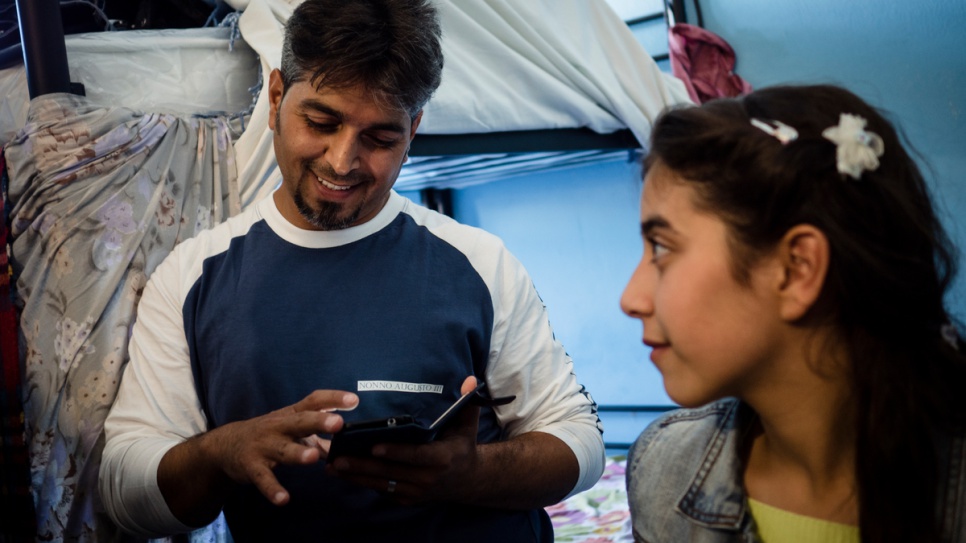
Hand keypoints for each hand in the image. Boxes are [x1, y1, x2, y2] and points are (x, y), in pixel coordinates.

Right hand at [170, 390, 357, 507]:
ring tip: (313, 456)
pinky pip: (264, 479)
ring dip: (298, 453)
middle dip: (319, 421)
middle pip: (300, 422)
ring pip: (283, 449)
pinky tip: (283, 499)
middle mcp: (278, 427)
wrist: (226, 446)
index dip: (333, 399)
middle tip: (338, 423)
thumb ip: (322, 435)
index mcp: (291, 415)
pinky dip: (272, 489)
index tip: (353, 400)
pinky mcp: (252, 466)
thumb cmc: (270, 435)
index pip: (313, 402)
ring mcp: (264, 446)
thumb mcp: (293, 429)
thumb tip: (351, 440)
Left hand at [324, 376, 480, 504]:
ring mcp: (417, 492)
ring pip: (383, 484)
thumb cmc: (462, 446)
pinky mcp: (408, 499)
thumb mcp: (467, 424)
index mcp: (442, 458)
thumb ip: (466, 402)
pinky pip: (383, 491)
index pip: (416, 456)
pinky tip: (345, 475)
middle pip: (392, 472)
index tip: (374, 446)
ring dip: (357, 476)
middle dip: (363, 465)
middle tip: (339, 457)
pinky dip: (364, 483)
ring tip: (334, 466)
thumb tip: (471, 379)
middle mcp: (428, 478)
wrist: (467, 481)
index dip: (396, 452)